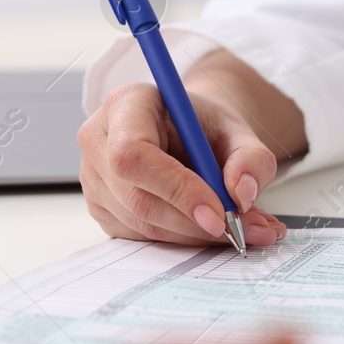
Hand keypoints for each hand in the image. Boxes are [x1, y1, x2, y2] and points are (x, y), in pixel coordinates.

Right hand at [78, 50, 307, 247]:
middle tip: (244, 230)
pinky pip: (140, 236)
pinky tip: (212, 229)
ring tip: (244, 229)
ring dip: (195, 235)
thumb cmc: (204, 126)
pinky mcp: (100, 208)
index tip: (219, 213)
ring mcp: (92, 177)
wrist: (188, 133)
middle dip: (193, 222)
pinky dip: (182, 240)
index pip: (133, 153)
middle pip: (136, 197)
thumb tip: (242, 193)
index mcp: (126, 103)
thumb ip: (250, 158)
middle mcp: (99, 139)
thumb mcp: (238, 130)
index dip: (175, 188)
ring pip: (141, 224)